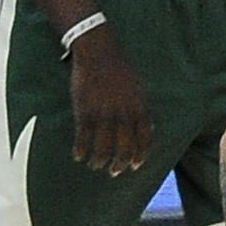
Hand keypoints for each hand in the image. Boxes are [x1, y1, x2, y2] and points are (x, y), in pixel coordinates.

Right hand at [63, 21, 157, 180]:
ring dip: (99, 161)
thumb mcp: (140, 90)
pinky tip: (78, 156)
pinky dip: (80, 150)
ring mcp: (104, 114)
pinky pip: (83, 137)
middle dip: (119, 164)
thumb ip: (143, 110)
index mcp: (141, 110)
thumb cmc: (120, 70)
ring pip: (103, 148)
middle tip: (114, 172)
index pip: (144, 141)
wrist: (99, 53)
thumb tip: (148, 130)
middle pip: (124, 149)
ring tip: (95, 166)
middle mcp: (125, 115)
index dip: (139, 156)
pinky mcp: (85, 111)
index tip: (134, 166)